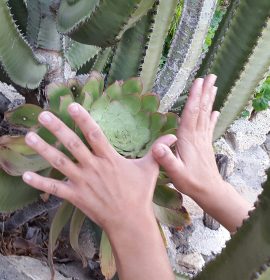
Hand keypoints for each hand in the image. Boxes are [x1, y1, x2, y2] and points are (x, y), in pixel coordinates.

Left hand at [22, 103, 175, 231]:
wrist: (129, 221)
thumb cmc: (139, 194)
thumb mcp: (150, 169)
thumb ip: (158, 150)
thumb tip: (173, 136)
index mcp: (109, 159)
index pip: (94, 133)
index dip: (83, 118)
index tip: (72, 105)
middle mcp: (93, 167)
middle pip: (72, 144)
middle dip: (57, 128)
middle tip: (43, 114)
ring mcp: (82, 182)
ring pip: (59, 162)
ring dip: (43, 149)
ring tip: (29, 136)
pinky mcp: (75, 196)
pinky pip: (54, 188)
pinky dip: (39, 183)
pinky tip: (25, 176)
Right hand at [153, 74, 220, 197]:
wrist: (210, 190)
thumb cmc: (191, 182)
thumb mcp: (175, 173)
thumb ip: (166, 160)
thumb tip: (156, 146)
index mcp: (188, 139)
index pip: (191, 114)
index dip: (194, 97)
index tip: (198, 82)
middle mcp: (197, 135)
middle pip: (201, 110)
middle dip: (204, 92)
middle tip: (210, 77)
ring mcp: (203, 139)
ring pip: (207, 115)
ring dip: (209, 100)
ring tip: (213, 87)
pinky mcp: (206, 144)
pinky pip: (209, 126)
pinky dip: (212, 116)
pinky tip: (215, 111)